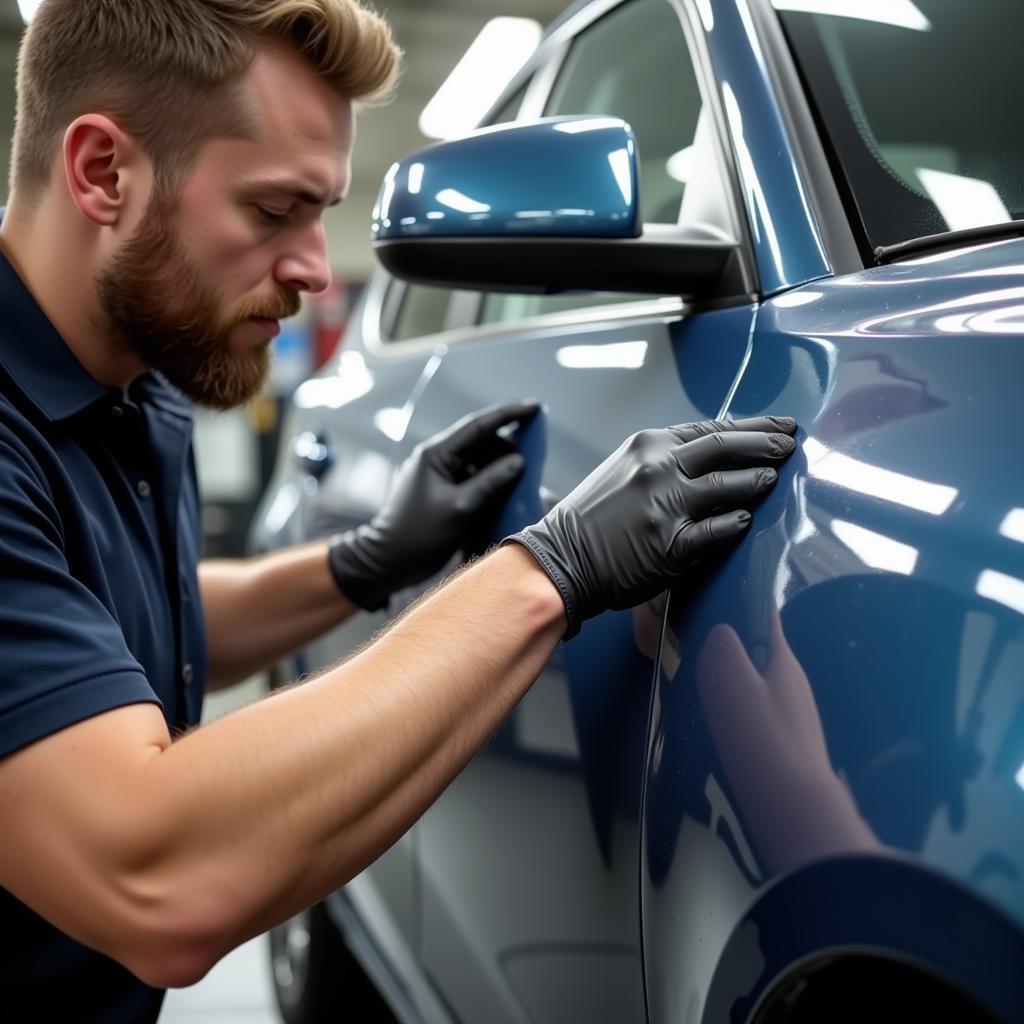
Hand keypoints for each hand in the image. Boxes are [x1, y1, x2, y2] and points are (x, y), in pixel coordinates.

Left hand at [328, 401, 538, 609]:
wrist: (389, 561)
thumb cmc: (419, 534)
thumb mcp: (460, 507)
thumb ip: (491, 482)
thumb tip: (519, 462)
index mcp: (436, 453)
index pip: (478, 426)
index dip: (508, 414)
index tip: (534, 407)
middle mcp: (437, 458)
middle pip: (480, 442)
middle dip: (507, 448)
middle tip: (532, 461)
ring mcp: (439, 475)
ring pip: (478, 461)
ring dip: (500, 467)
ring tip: (522, 479)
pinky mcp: (443, 492)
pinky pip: (473, 478)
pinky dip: (490, 482)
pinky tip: (506, 492)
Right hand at [504, 416, 797, 637]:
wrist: (561, 560)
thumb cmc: (591, 519)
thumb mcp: (624, 470)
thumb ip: (665, 460)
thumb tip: (713, 457)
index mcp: (649, 444)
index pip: (713, 428)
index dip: (753, 425)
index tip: (780, 424)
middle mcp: (660, 468)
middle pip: (728, 448)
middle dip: (767, 444)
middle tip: (791, 445)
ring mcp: (668, 505)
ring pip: (730, 487)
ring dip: (759, 482)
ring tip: (775, 480)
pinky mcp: (673, 544)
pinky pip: (720, 530)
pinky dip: (738, 523)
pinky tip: (749, 519)